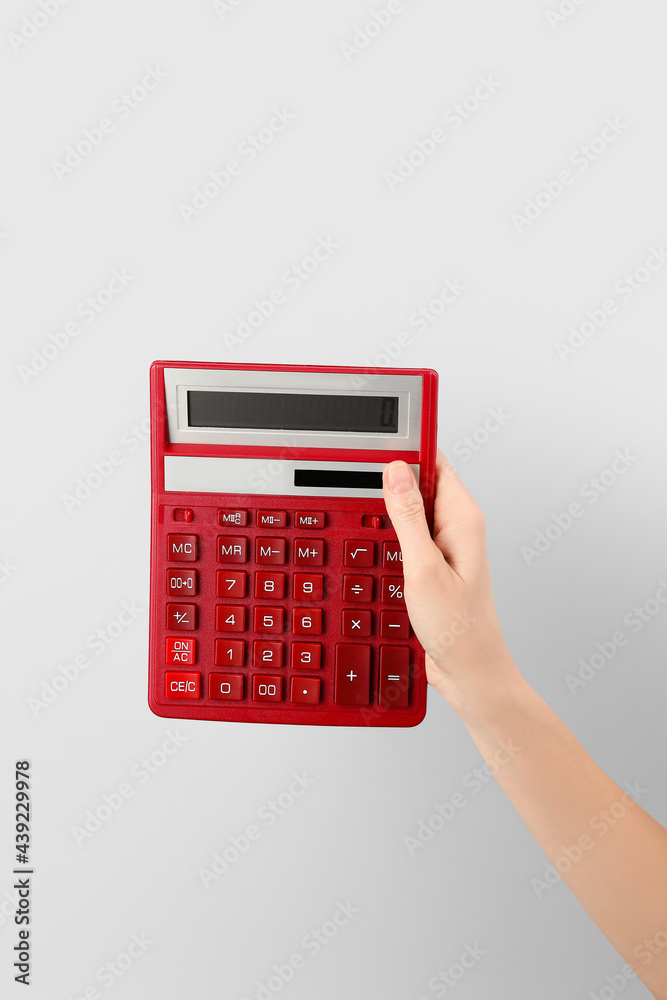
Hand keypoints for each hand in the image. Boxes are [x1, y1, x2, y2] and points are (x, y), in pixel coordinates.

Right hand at [382, 448, 517, 717]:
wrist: (469, 670)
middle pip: (418, 482)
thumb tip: (396, 471)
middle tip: (356, 486)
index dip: (406, 449)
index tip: (376, 446)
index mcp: (463, 518)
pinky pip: (407, 534)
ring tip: (363, 519)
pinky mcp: (434, 561)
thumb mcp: (424, 569)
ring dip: (385, 512)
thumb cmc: (458, 628)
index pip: (434, 461)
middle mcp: (457, 525)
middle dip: (388, 481)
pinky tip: (373, 546)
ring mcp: (445, 543)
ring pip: (409, 509)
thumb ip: (408, 517)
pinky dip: (387, 536)